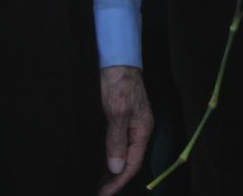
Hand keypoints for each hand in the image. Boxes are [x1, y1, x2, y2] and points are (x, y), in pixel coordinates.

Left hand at [96, 66, 152, 195]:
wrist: (118, 60)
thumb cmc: (119, 83)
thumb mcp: (116, 112)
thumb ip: (116, 140)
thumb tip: (116, 168)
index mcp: (142, 130)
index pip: (133, 164)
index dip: (119, 181)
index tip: (104, 194)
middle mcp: (140, 129)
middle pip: (131, 162)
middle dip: (117, 180)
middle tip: (100, 193)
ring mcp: (133, 124)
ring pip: (126, 154)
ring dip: (114, 171)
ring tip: (100, 184)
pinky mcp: (124, 119)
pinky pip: (121, 145)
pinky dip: (112, 157)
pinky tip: (104, 162)